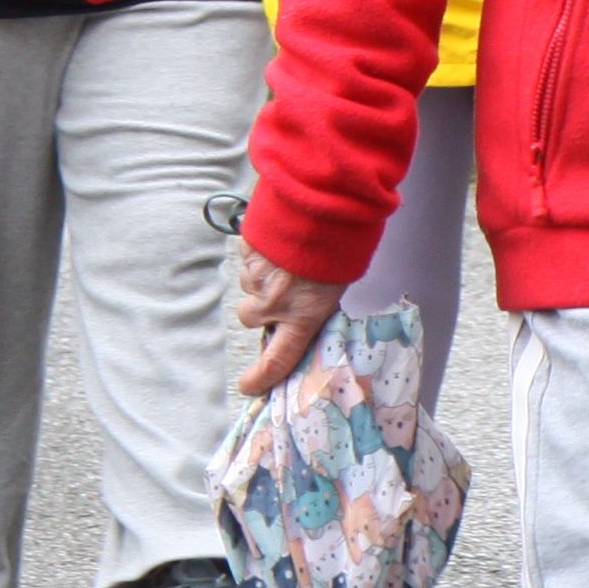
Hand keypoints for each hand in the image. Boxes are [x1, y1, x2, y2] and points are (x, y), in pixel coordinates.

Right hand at [233, 250, 344, 396]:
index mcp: (302, 316)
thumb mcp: (337, 286)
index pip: (277, 360)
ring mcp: (257, 275)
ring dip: (260, 280)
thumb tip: (303, 314)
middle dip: (260, 308)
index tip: (248, 386)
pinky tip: (277, 244)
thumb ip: (314, 306)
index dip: (261, 378)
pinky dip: (258, 256)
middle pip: (250, 317)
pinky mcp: (247, 251)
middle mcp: (275, 301)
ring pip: (248, 287)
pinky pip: (247, 260)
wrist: (324, 201)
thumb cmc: (341, 244)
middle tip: (279, 293)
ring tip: (284, 260)